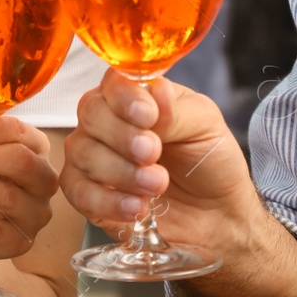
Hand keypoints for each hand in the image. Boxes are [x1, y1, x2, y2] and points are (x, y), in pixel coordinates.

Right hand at [60, 69, 260, 255]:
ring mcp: (94, 158)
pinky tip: (136, 207)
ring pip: (81, 152)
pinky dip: (107, 201)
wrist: (218, 214)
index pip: (113, 82)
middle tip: (153, 153)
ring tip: (157, 184)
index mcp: (136, 95)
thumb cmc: (210, 161)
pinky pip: (78, 193)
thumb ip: (176, 111)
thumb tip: (155, 90)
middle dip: (121, 136)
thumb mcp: (205, 126)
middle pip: (91, 113)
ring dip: (120, 171)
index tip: (148, 116)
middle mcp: (108, 121)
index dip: (125, 98)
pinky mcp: (90, 196)